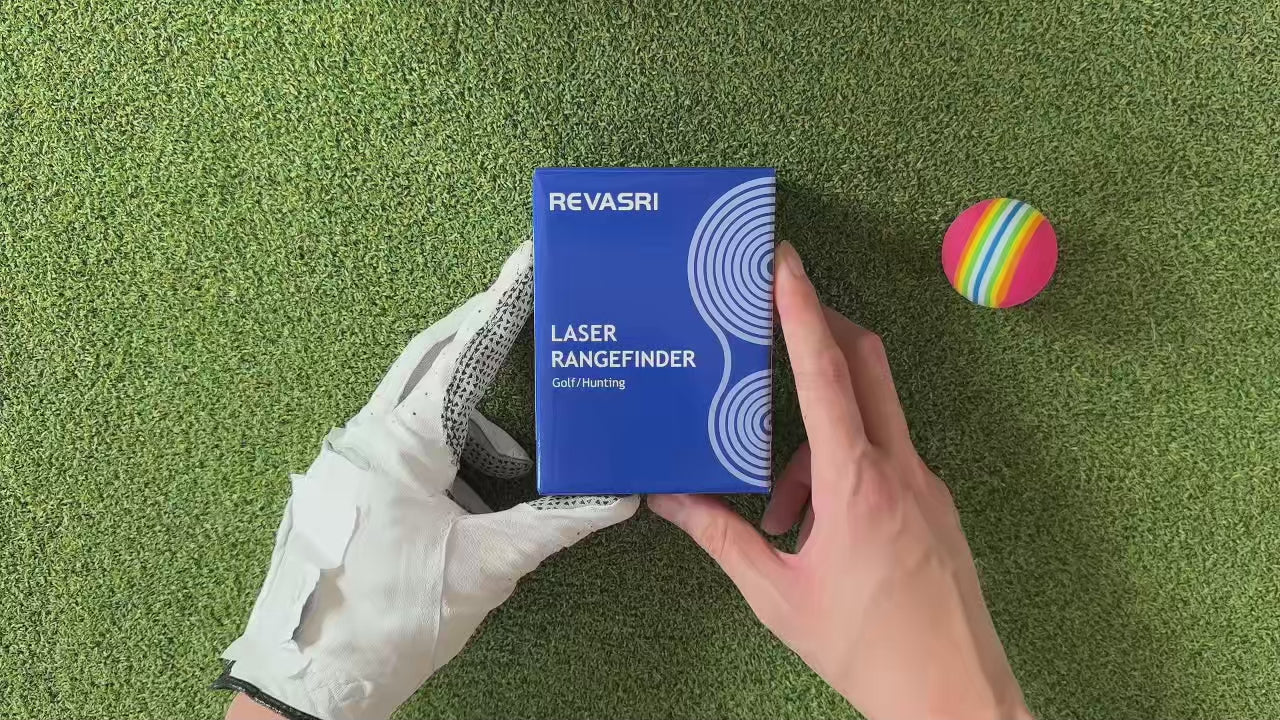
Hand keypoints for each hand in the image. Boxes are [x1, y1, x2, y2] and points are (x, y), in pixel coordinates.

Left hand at [217, 242, 637, 719]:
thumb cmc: (389, 621)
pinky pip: (401, 445)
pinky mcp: (345, 490)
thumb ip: (554, 523)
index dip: (500, 304)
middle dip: (479, 336)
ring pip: (417, 409)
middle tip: (523, 310)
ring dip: (468, 416)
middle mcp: (364, 437)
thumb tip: (619, 497)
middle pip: (430, 360)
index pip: (462, 353)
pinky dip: (446, 449)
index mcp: (398, 441)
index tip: (525, 261)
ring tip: (516, 456)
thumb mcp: (484, 568)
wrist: (309, 682)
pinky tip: (474, 488)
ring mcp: (347, 462)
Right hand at [649, 242, 1030, 719]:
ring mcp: (928, 485)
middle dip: (822, 329)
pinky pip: (887, 458)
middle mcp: (902, 469)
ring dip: (819, 437)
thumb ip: (721, 537)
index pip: (827, 375)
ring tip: (780, 511)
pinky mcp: (937, 506)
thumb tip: (666, 499)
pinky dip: (846, 468)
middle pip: (866, 365)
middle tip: (777, 314)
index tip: (787, 263)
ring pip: (872, 421)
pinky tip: (817, 528)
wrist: (954, 696)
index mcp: (857, 483)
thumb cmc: (867, 649)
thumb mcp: (777, 595)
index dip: (803, 311)